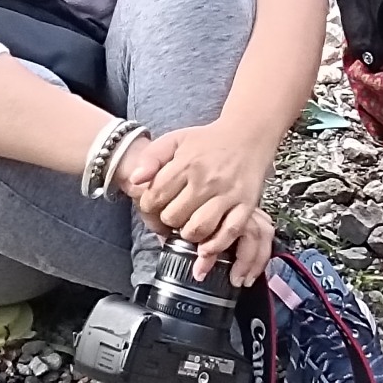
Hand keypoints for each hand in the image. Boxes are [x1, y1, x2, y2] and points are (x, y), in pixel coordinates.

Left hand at [117, 121, 275, 283]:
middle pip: (173, 216)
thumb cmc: (207, 141)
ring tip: (187, 226)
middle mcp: (207, 180)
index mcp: (186, 164)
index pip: (155, 197)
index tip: (154, 206)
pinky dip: (215, 245)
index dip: (149, 206)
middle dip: (167, 220)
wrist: (247, 135)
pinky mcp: (246, 204)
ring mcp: (228, 193)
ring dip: (187, 234)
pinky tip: (205, 247)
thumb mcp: (175, 140)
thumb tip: (134, 180)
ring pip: (198, 229)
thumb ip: (151, 157)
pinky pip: (229, 232)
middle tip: (173, 215)